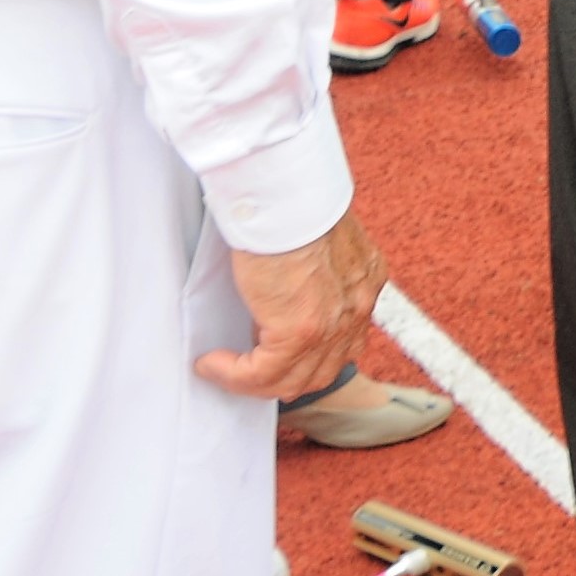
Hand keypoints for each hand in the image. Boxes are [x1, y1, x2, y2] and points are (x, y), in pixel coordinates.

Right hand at [196, 207, 383, 401]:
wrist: (287, 194)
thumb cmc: (292, 202)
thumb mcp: (317, 240)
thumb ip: (315, 270)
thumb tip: (285, 291)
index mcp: (364, 281)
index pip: (345, 340)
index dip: (311, 355)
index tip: (277, 349)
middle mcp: (357, 306)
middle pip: (324, 370)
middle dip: (284, 376)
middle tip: (248, 368)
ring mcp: (332, 324)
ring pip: (294, 381)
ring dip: (254, 382)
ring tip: (223, 368)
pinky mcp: (300, 332)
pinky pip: (261, 376)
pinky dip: (232, 375)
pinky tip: (211, 362)